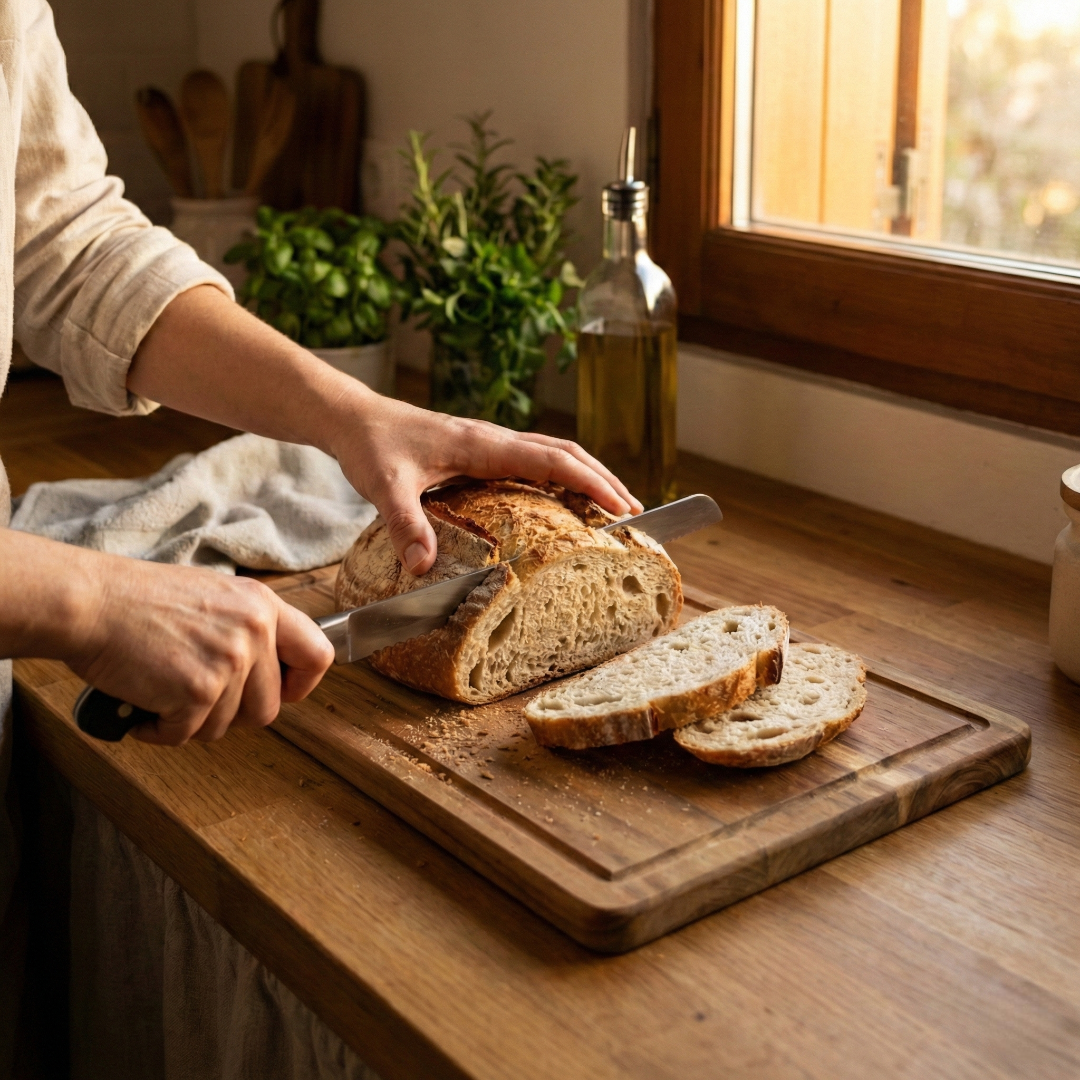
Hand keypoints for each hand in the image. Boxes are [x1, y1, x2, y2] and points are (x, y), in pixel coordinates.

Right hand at [66, 556, 332, 745]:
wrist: (91, 602)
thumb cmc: (140, 601)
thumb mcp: (215, 597)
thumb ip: (247, 629)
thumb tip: (266, 672)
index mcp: (263, 606)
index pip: (318, 655)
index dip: (301, 684)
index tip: (281, 693)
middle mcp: (254, 631)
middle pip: (268, 707)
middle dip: (231, 714)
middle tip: (197, 699)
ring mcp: (228, 661)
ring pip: (227, 726)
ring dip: (192, 721)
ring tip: (163, 695)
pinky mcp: (197, 690)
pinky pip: (188, 734)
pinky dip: (161, 731)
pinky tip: (143, 706)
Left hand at [328, 392, 643, 574]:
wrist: (353, 418)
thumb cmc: (371, 446)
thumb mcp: (385, 487)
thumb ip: (406, 524)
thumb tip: (424, 568)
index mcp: (482, 444)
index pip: (551, 459)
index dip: (590, 482)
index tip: (622, 506)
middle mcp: (493, 439)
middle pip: (565, 451)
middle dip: (603, 479)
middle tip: (635, 512)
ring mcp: (489, 443)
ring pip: (553, 451)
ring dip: (586, 474)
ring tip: (613, 506)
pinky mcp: (480, 450)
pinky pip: (534, 459)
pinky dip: (561, 475)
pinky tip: (563, 499)